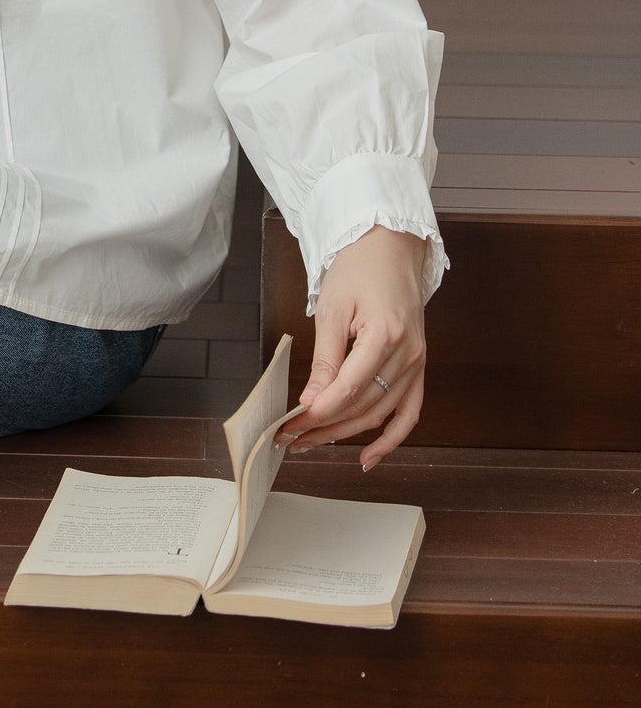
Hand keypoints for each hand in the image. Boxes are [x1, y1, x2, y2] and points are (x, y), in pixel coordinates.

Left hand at [274, 224, 428, 469]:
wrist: (390, 248)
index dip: (317, 413)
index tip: (289, 426)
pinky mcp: (418, 367)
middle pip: (363, 406)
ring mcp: (417, 364)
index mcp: (385, 336)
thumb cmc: (358, 269)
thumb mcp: (333, 308)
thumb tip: (311, 400)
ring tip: (313, 443)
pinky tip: (368, 458)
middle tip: (291, 438)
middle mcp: (407, 355)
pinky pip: (409, 412)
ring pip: (381, 414)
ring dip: (347, 434)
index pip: (347, 389)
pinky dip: (391, 439)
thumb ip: (325, 358)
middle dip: (324, 427)